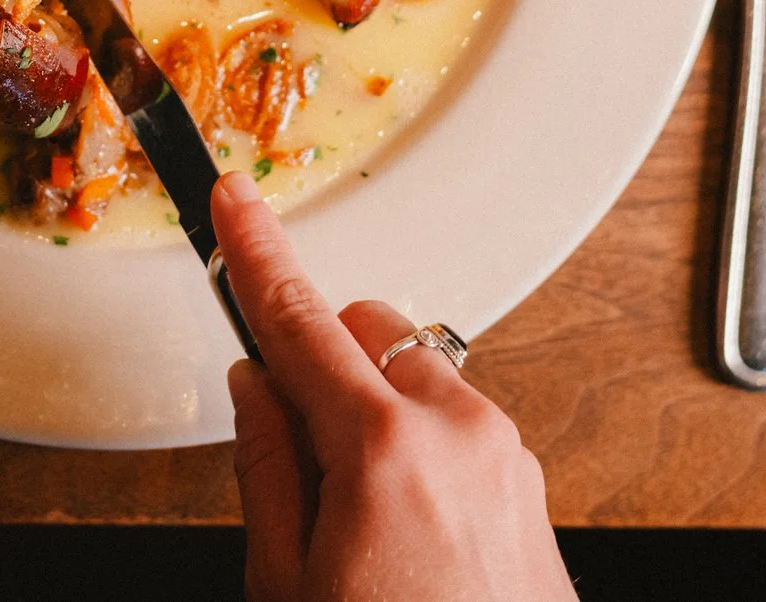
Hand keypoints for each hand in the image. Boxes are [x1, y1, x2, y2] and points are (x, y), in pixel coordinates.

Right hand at [212, 172, 576, 601]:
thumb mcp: (286, 583)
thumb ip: (266, 466)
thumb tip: (256, 387)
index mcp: (383, 448)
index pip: (298, 317)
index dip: (253, 253)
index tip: (232, 201)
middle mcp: (459, 433)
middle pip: (367, 327)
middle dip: (320, 356)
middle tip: (287, 442)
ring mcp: (506, 458)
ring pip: (417, 374)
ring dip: (373, 404)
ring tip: (350, 513)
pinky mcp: (533, 489)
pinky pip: (459, 424)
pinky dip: (417, 442)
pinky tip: (397, 526)